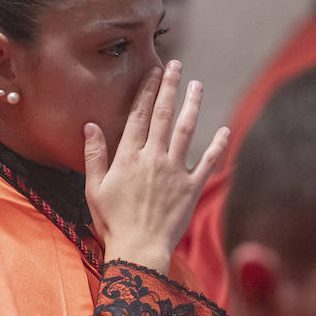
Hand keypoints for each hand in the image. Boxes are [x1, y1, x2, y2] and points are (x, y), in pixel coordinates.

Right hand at [84, 60, 228, 272]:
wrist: (139, 249)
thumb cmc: (113, 221)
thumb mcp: (94, 188)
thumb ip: (95, 155)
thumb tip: (90, 125)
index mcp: (129, 157)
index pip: (139, 116)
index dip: (147, 91)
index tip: (154, 72)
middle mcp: (153, 158)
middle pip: (164, 115)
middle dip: (170, 87)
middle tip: (177, 66)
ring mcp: (175, 172)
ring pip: (186, 130)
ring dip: (192, 105)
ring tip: (197, 85)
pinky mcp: (191, 188)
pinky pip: (207, 162)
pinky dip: (217, 145)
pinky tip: (225, 129)